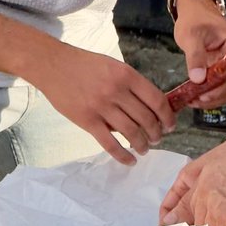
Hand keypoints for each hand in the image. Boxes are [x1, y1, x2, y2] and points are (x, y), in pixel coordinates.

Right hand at [32, 45, 175, 165]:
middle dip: (156, 133)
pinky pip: (110, 143)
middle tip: (158, 138)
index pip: (156, 100)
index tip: (171, 125)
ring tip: (145, 148)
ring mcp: (102, 107)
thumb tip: (150, 107)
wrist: (54, 66)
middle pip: (146, 118)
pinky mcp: (87, 121)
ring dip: (142, 144)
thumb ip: (131, 84)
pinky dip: (123, 155)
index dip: (167, 116)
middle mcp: (117, 91)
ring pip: (131, 132)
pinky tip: (130, 160)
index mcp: (127, 75)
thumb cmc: (86, 64)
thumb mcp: (114, 66)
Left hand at [172, 0, 225, 104]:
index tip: (202, 94)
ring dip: (215, 99)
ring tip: (194, 100)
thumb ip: (195, 56)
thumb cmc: (195, 19)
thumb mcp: (191, 36)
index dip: (220, 87)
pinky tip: (198, 96)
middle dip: (215, 96)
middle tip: (194, 101)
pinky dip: (214, 95)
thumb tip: (198, 79)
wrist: (196, 12)